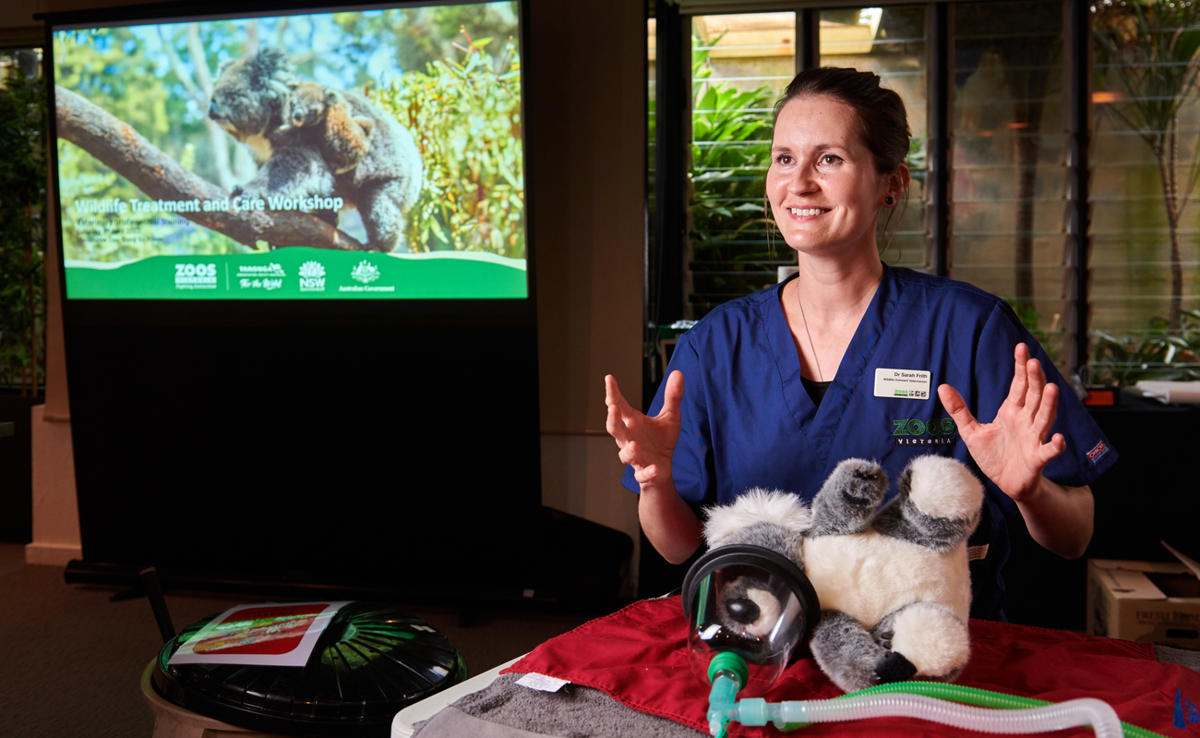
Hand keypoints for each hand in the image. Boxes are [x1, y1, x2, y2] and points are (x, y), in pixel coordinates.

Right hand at [604, 371, 683, 489]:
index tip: (609, 378)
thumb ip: (672, 396)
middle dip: (612, 420)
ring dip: (628, 450)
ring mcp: (635, 457)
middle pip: (615, 429)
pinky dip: (647, 472)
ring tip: (634, 444)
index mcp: (633, 423)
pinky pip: (642, 475)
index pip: (619, 406)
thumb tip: (678, 372)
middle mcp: (629, 439)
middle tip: (612, 407)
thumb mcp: (670, 416)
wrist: (662, 471)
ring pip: (625, 454)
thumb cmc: (661, 441)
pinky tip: (654, 468)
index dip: (613, 393)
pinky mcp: (644, 473)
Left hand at [937, 343, 1065, 501]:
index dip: (1020, 367)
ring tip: (1051, 388)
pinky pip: (1048, 451)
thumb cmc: (993, 455)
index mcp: (1012, 412)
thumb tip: (942, 387)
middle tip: (1033, 361)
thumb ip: (959, 410)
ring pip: (1044, 418)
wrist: (1007, 483)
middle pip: (1033, 396)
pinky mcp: (1037, 458)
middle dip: (1034, 379)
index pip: (1019, 385)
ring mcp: (1034, 438)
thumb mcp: (971, 431)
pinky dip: (1054, 445)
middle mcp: (1026, 421)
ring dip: (1048, 404)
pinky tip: (1058, 438)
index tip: (1021, 348)